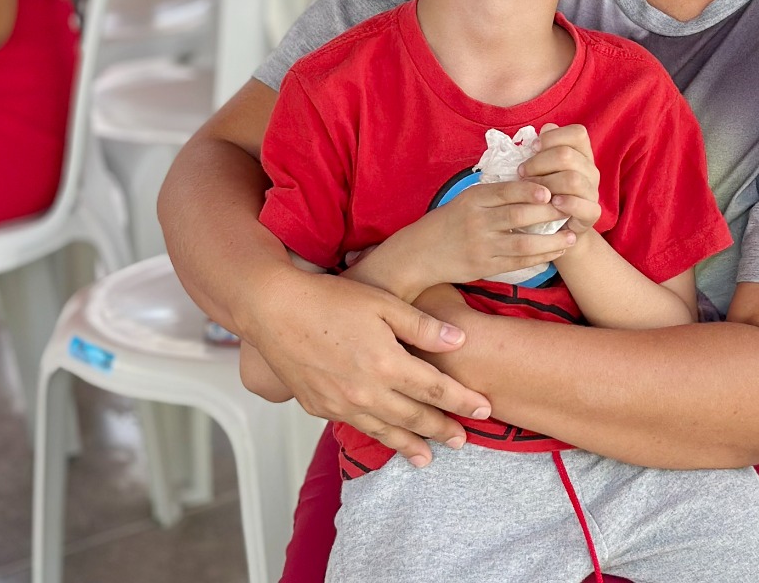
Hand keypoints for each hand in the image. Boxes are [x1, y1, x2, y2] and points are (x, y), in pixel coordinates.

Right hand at [241, 263, 490, 465]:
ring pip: (384, 431)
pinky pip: (356, 427)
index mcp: (387, 363)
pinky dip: (376, 436)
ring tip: (427, 458)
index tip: (485, 409)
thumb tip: (459, 341)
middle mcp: (366, 391)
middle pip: (414, 417)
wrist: (273, 310)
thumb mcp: (383, 303)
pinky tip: (384, 438)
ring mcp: (341, 403)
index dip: (463, 401)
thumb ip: (422, 326)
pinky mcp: (319, 406)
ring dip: (410, 445)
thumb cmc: (329, 299)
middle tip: (462, 441)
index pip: (436, 389)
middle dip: (442, 429)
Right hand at [395, 178, 574, 290]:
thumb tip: (536, 185)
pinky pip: (518, 262)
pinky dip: (540, 257)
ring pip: (523, 242)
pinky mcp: (485, 266)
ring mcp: (482, 246)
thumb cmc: (449, 222)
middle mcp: (477, 221)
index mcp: (473, 199)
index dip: (531, 190)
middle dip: (549, 213)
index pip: (507, 190)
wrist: (420, 253)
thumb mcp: (466, 200)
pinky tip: (555, 252)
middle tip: (570, 210)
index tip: (551, 192)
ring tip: (571, 236)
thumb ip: (495, 194)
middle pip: (519, 215)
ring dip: (551, 240)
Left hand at [520, 123, 602, 235]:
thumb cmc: (543, 193)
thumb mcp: (542, 168)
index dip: (553, 137)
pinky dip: (567, 203)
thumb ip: (543, 148)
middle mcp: (591, 170)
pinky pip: (585, 206)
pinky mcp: (592, 214)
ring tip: (531, 191)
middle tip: (522, 173)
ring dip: (546, 184)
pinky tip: (552, 203)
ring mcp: (593, 192)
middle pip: (567, 155)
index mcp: (582, 154)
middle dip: (538, 163)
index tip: (533, 148)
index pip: (578, 133)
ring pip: (573, 179)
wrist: (555, 228)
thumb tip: (543, 130)